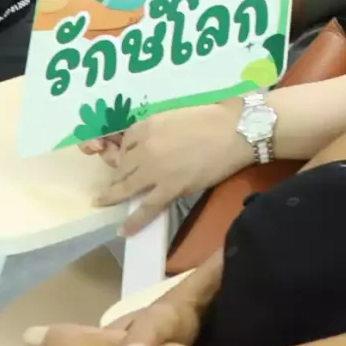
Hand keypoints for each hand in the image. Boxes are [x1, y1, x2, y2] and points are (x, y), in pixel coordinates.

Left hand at [95, 102, 251, 231]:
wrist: (239, 130)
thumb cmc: (217, 117)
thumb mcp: (180, 114)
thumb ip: (162, 128)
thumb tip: (158, 142)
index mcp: (148, 125)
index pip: (126, 142)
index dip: (126, 152)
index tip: (129, 159)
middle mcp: (144, 147)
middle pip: (122, 166)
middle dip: (120, 174)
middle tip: (121, 181)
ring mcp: (154, 170)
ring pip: (126, 187)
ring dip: (114, 196)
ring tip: (105, 202)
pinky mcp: (169, 188)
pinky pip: (146, 208)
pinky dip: (133, 221)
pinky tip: (123, 230)